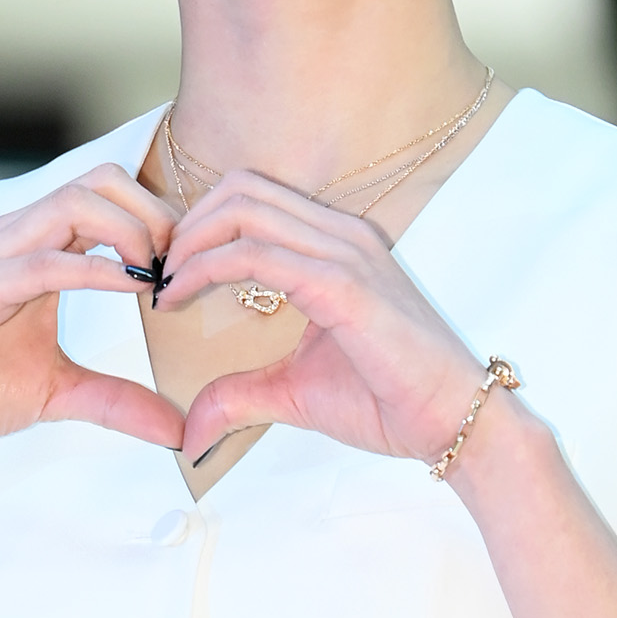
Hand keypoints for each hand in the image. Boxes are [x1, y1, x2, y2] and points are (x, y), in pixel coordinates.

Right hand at [0, 165, 185, 458]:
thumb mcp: (61, 394)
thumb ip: (119, 402)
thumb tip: (179, 431)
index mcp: (40, 246)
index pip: (110, 193)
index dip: (161, 218)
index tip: (192, 267)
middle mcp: (18, 236)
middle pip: (100, 179)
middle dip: (154, 211)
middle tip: (183, 263)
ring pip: (74, 203)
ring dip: (131, 231)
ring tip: (160, 275)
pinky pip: (43, 261)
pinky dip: (95, 268)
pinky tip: (134, 287)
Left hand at [155, 170, 489, 464]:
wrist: (456, 422)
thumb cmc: (391, 400)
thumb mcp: (295, 392)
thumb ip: (241, 394)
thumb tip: (192, 428)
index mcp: (336, 244)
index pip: (254, 199)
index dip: (201, 225)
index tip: (170, 271)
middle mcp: (341, 235)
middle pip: (242, 190)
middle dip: (188, 225)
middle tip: (159, 273)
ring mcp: (344, 253)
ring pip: (244, 210)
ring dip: (190, 242)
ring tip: (165, 285)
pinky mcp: (343, 283)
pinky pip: (257, 254)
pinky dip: (206, 268)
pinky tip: (181, 297)